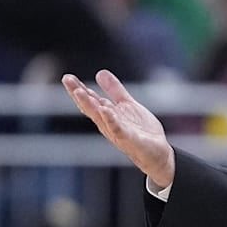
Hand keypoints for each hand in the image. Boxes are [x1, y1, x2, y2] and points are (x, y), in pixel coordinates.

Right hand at [63, 70, 174, 188]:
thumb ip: (115, 91)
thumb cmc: (141, 131)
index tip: (67, 77)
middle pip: (91, 108)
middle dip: (79, 95)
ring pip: (101, 118)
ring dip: (90, 105)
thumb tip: (100, 73)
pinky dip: (111, 120)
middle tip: (67, 80)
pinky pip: (119, 130)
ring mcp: (119, 133)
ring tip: (80, 92)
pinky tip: (105, 110)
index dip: (78, 89)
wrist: (159, 153)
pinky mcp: (131, 140)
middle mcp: (109, 124)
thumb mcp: (128, 105)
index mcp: (107, 116)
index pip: (91, 101)